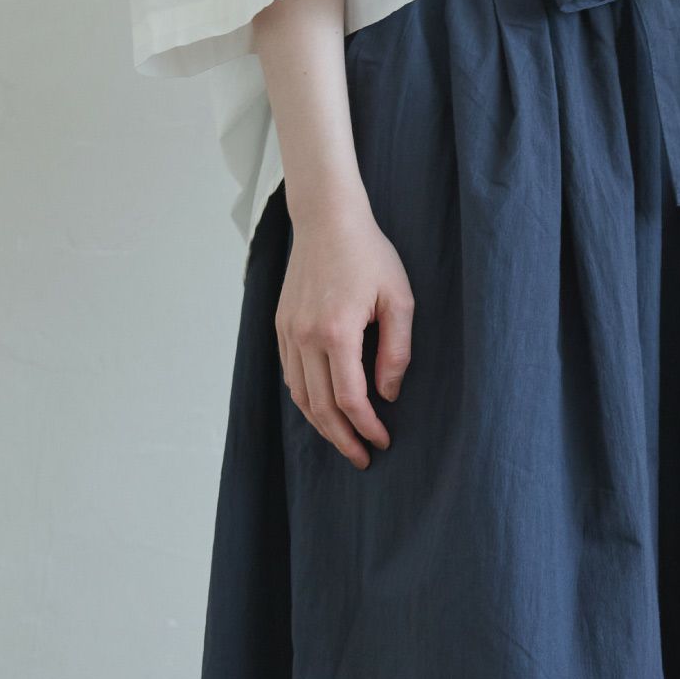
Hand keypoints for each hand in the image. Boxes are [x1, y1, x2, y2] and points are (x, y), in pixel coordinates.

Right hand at [275, 201, 413, 468]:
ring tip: (344, 441)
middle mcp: (305, 337)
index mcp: (336, 332)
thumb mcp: (399, 299)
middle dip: (343, 439)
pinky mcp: (281, 327)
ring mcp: (288, 333)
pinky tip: (324, 410)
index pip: (350, 399)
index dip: (367, 427)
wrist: (326, 219)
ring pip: (300, 397)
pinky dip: (306, 400)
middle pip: (321, 407)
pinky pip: (290, 376)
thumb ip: (396, 351)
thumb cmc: (369, 255)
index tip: (383, 441)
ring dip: (322, 426)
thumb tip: (388, 394)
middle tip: (362, 459)